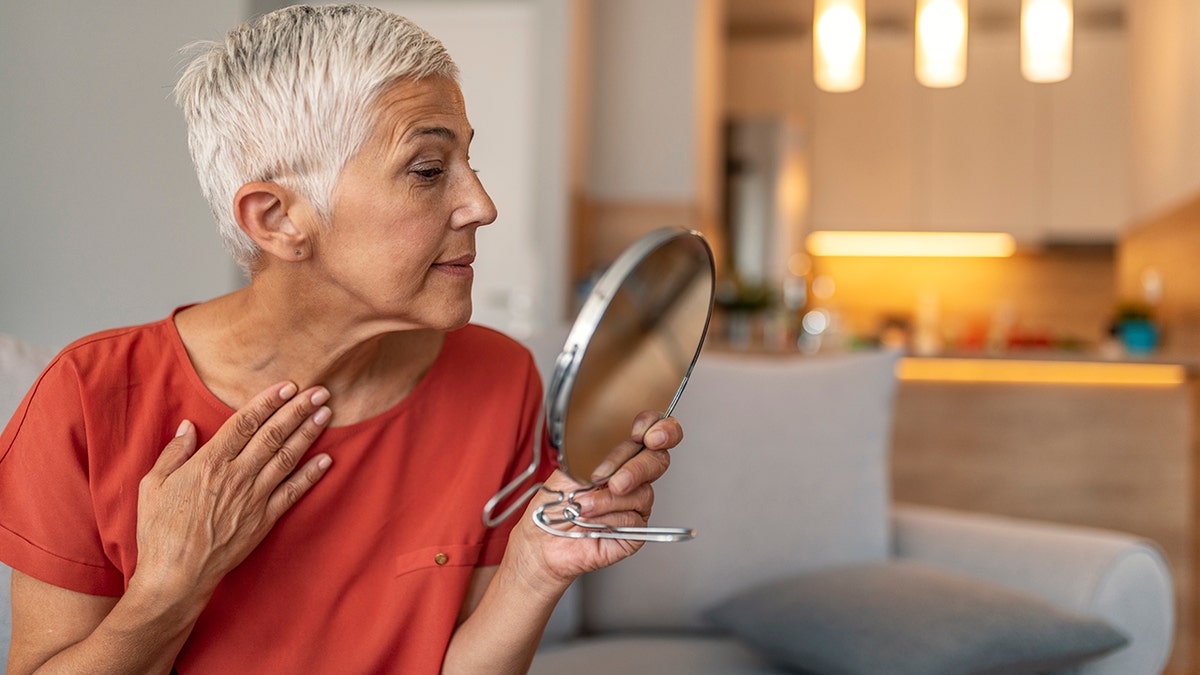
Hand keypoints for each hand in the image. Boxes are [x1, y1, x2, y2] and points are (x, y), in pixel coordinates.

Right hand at [130, 381, 332, 605]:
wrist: (176, 575)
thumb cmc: (159, 530)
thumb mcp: (152, 485)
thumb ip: (174, 453)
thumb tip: (188, 426)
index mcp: (209, 462)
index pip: (245, 423)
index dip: (268, 401)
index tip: (287, 385)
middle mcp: (237, 475)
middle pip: (273, 434)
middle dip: (298, 409)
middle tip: (319, 391)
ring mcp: (254, 497)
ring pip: (287, 457)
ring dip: (309, 433)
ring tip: (326, 413)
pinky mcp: (264, 519)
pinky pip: (293, 492)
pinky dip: (311, 474)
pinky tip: (327, 459)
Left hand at [508, 411, 683, 589]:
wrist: (544, 539)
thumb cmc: (555, 503)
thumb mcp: (571, 465)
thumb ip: (600, 451)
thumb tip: (621, 443)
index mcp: (620, 454)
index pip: (653, 430)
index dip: (657, 427)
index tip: (640, 433)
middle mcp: (633, 476)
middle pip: (658, 459)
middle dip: (636, 467)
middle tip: (611, 480)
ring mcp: (637, 503)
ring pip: (643, 491)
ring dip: (608, 499)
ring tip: (584, 505)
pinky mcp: (636, 530)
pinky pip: (634, 518)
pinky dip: (610, 517)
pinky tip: (592, 520)